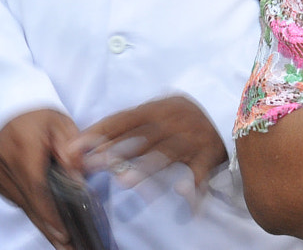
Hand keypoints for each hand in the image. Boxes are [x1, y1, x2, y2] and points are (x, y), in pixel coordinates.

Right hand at [0, 108, 82, 248]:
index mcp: (23, 147)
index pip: (37, 188)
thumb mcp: (60, 123)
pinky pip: (15, 197)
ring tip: (62, 240)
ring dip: (41, 221)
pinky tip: (47, 221)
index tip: (64, 234)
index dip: (50, 215)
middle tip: (68, 247)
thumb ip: (71, 150)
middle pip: (29, 203)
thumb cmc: (38, 112)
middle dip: (49, 228)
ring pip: (22, 204)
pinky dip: (31, 208)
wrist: (5, 101)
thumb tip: (78, 178)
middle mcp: (3, 162)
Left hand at [75, 95, 227, 191]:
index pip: (122, 119)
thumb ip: (130, 125)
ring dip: (146, 167)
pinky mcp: (208, 153)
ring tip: (125, 182)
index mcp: (156, 108)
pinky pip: (200, 169)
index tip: (77, 147)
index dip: (99, 132)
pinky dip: (193, 181)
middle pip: (140, 137)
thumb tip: (91, 141)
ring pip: (167, 153)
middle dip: (114, 151)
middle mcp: (173, 120)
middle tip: (92, 165)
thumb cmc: (181, 116)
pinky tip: (182, 193)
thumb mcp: (157, 112)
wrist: (226, 108)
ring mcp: (191, 137)